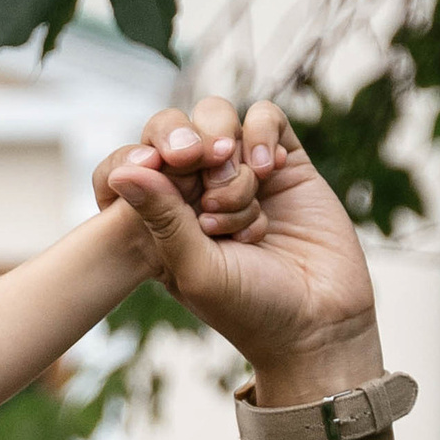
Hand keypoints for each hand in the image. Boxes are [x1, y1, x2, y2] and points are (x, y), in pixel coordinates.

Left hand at [94, 95, 380, 398]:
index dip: (146, 157)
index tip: (157, 167)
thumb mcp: (195, 268)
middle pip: (177, 129)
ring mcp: (242, 173)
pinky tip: (269, 170)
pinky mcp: (285, 163)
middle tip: (210, 194)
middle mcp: (198, 190)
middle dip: (189, 151)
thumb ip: (161, 217)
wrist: (319, 323)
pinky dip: (262, 135)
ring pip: (219, 119)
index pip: (139, 161)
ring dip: (229, 158)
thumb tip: (120, 172)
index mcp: (163, 219)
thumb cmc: (249, 309)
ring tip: (243, 201)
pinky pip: (264, 117)